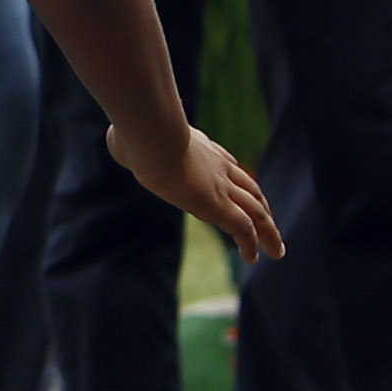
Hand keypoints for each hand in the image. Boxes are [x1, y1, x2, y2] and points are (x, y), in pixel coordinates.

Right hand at [108, 113, 280, 260]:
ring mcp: (220, 186)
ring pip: (256, 210)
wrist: (153, 135)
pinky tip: (252, 258)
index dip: (238, 179)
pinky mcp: (216, 205)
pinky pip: (242, 228)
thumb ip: (131, 139)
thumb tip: (115, 140)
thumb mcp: (135, 133)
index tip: (244, 191)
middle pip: (250, 188)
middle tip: (270, 226)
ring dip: (268, 231)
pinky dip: (251, 243)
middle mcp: (218, 166)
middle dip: (262, 207)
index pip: (228, 165)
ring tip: (275, 251)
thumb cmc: (139, 132)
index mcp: (201, 148)